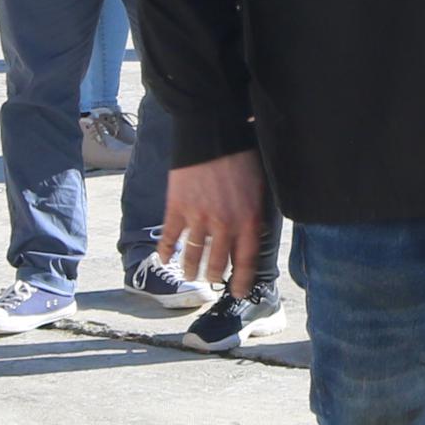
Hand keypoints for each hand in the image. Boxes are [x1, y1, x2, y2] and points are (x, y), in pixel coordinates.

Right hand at [163, 150, 268, 297]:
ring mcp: (198, 218)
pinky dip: (166, 252)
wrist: (213, 132)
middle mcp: (224, 225)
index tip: (237, 293)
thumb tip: (252, 236)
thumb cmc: (241, 155)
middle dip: (214, 276)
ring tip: (189, 275)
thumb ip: (254, 215)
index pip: (247, 261)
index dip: (242, 281)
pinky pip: (171, 238)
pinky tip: (164, 259)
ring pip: (193, 256)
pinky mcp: (177, 208)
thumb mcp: (259, 188)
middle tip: (211, 281)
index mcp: (248, 220)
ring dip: (190, 270)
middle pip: (218, 263)